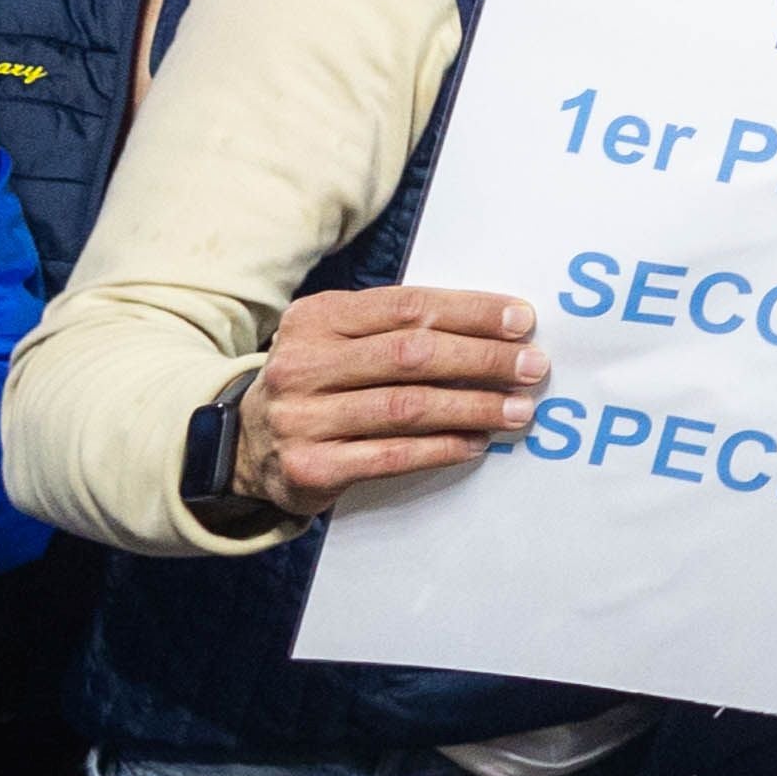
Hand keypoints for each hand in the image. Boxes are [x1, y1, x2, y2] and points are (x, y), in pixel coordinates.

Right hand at [232, 284, 548, 510]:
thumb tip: (493, 326)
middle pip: (412, 355)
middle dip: (483, 359)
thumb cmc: (316, 382)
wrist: (243, 447)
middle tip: (533, 365)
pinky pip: (391, 456)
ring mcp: (303, 418)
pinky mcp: (310, 469)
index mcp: (317, 318)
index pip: (407, 306)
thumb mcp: (337, 339)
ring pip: (407, 407)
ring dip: (473, 407)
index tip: (520, 320)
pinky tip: (477, 443)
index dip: (470, 312)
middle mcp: (304, 364)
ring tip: (518, 409)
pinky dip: (442, 448)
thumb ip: (396, 327)